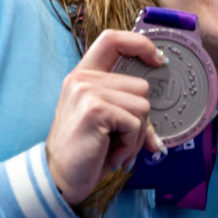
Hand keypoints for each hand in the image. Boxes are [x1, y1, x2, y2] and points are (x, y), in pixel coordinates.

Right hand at [45, 29, 165, 205]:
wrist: (59, 179)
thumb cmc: (85, 152)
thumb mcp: (106, 123)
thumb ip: (127, 107)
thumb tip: (157, 118)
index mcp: (84, 75)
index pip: (112, 39)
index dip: (140, 43)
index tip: (158, 59)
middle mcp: (82, 78)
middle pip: (141, 86)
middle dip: (140, 118)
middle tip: (118, 139)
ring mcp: (87, 91)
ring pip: (142, 105)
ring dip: (136, 134)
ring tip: (112, 146)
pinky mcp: (95, 109)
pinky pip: (135, 124)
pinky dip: (130, 144)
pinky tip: (109, 153)